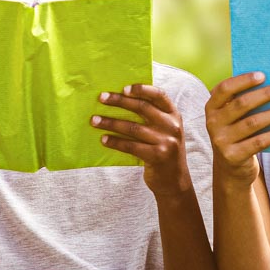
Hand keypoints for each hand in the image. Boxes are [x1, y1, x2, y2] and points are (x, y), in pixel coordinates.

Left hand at [93, 84, 193, 198]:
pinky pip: (130, 146)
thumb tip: (121, 101)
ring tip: (95, 120)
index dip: (142, 89)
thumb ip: (152, 117)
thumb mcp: (165, 131)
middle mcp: (172, 126)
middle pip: (142, 108)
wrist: (174, 181)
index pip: (159, 95)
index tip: (123, 88)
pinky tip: (104, 139)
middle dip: (119, 101)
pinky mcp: (157, 156)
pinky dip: (115, 142)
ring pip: (132, 127)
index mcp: (174, 115)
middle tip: (101, 98)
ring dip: (110, 122)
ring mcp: (166, 141)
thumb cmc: (163, 151)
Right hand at [205, 72, 269, 187]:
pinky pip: (258, 142)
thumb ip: (243, 101)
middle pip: (241, 104)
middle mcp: (212, 123)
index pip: (224, 88)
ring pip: (251, 123)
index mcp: (212, 107)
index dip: (243, 80)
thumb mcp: (233, 117)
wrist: (231, 167)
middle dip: (264, 95)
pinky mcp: (233, 156)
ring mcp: (221, 141)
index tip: (263, 75)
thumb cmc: (238, 133)